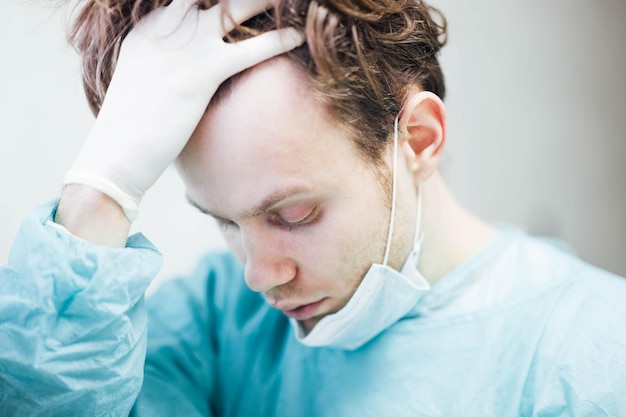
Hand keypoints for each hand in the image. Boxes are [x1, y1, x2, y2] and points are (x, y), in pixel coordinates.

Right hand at [64, 0, 303, 220]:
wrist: (117, 152)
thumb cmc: (132, 126)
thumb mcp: (144, 80)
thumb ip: (165, 63)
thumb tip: (186, 71)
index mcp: (151, 27)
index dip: (216, 1)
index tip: (239, 6)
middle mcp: (169, 26)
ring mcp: (187, 45)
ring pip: (237, 9)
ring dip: (267, 3)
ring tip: (290, 1)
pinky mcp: (204, 70)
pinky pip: (252, 48)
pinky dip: (279, 39)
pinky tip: (299, 36)